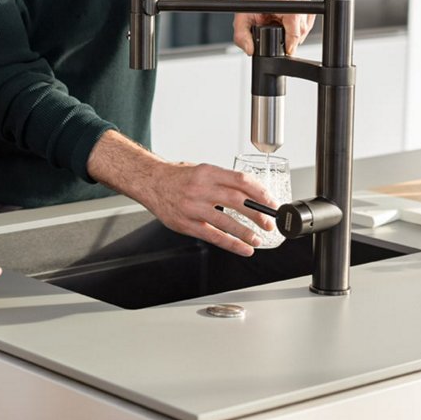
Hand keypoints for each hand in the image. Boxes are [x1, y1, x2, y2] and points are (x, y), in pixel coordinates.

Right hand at [86, 131, 276, 256]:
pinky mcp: (186, 223)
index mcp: (207, 172)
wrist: (150, 182)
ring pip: (226, 221)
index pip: (240, 181)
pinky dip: (231, 243)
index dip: (260, 193)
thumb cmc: (177, 177)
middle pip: (237, 201)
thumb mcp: (202, 170)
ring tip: (258, 239)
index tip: (271, 202)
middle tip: (269, 222)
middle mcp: (200, 188)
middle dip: (258, 214)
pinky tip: (243, 248)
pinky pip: (213, 236)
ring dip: (246, 232)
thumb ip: (223, 181)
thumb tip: (252, 195)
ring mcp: (192, 207)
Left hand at [233, 0, 314, 54]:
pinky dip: (301, 29)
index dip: (291, 36)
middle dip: (292, 39)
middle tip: (281, 41)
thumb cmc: (253, 4)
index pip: (291, 16)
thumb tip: (250, 49)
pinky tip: (289, 26)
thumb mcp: (241, 19)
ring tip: (282, 30)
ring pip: (306, 24)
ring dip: (297, 34)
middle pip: (301, 24)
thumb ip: (241, 36)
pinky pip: (309, 21)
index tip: (286, 47)